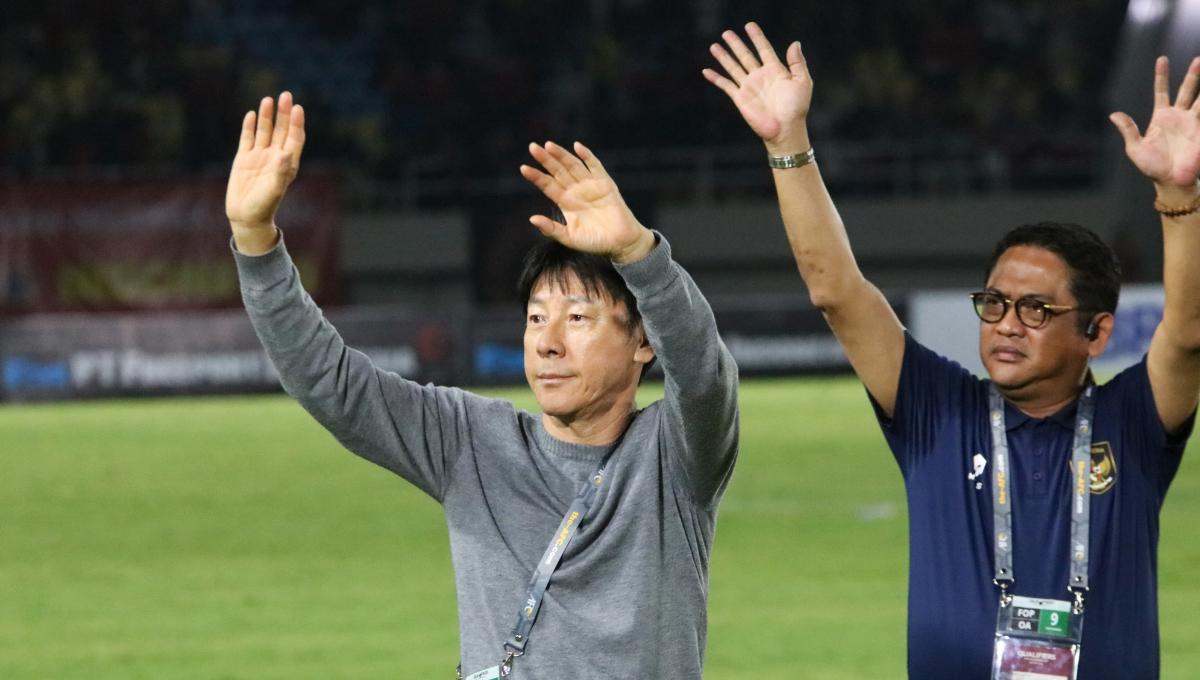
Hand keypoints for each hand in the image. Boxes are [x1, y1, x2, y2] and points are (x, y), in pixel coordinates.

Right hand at [225, 92, 306, 248]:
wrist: (246, 217)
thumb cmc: (263, 207)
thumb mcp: (273, 191)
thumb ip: (280, 173)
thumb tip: (286, 153)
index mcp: (286, 164)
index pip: (294, 139)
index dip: (296, 124)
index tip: (298, 108)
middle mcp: (274, 157)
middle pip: (281, 131)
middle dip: (284, 114)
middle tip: (286, 95)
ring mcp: (258, 157)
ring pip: (264, 131)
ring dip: (268, 116)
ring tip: (269, 99)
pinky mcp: (243, 159)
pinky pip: (247, 139)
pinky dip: (250, 127)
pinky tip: (252, 114)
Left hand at [519, 141, 654, 263]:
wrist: (620, 243)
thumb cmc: (595, 242)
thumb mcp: (569, 238)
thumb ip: (551, 229)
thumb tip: (532, 219)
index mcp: (565, 202)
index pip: (547, 185)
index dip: (536, 176)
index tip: (523, 168)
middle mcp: (576, 191)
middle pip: (558, 171)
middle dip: (546, 159)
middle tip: (532, 147)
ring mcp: (590, 185)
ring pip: (573, 166)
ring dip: (561, 155)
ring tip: (548, 145)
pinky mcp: (605, 183)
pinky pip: (595, 166)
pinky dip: (587, 156)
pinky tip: (577, 147)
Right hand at [702, 22, 811, 152]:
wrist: (785, 129)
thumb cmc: (797, 108)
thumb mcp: (803, 82)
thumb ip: (798, 62)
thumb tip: (795, 43)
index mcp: (775, 70)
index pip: (764, 49)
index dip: (757, 37)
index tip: (749, 25)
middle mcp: (760, 76)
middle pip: (745, 55)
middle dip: (736, 44)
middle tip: (726, 33)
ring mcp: (749, 87)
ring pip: (733, 67)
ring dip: (723, 57)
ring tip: (714, 46)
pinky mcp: (740, 98)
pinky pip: (725, 85)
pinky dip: (715, 78)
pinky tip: (706, 71)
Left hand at [1110, 56, 1199, 195]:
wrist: (1170, 182)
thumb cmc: (1152, 167)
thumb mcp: (1135, 148)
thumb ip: (1128, 130)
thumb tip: (1113, 114)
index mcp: (1162, 117)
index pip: (1162, 91)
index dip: (1162, 76)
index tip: (1161, 59)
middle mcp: (1180, 116)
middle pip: (1187, 90)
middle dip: (1193, 75)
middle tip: (1197, 59)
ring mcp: (1193, 122)